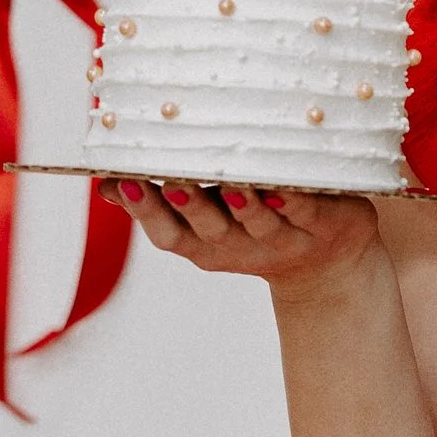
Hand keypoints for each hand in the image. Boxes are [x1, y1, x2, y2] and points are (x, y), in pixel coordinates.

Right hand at [100, 177, 382, 290]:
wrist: (331, 258)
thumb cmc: (256, 222)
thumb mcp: (205, 221)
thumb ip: (161, 201)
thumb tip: (105, 182)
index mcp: (206, 244)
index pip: (168, 233)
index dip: (145, 210)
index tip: (120, 181)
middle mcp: (239, 246)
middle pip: (210, 228)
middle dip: (189, 204)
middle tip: (171, 177)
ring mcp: (281, 239)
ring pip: (259, 222)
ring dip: (243, 205)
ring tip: (230, 184)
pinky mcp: (322, 225)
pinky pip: (307, 212)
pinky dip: (295, 202)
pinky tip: (284, 187)